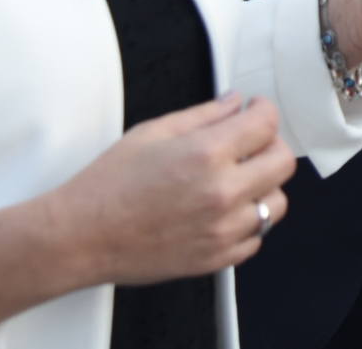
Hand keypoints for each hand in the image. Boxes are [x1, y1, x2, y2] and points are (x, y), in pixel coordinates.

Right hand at [0, 95, 294, 342]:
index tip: (257, 110)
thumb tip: (234, 102)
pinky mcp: (215, 259)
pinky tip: (224, 212)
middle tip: (251, 144)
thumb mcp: (153, 132)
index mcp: (206, 154)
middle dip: (270, 146)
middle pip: (282, 163)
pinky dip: (247, 223)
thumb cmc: (107, 187)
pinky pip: (255, 239)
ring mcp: (221, 230)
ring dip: (263, 188)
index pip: (266, 124)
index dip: (264, 110)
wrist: (79, 237)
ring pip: (275, 204)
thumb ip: (203, 114)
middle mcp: (221, 192)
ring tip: (239, 181)